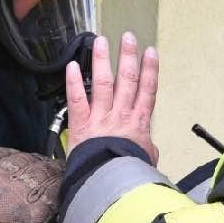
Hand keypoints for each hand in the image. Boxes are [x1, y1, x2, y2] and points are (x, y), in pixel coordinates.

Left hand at [65, 33, 159, 163]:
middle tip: (128, 37)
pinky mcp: (81, 125)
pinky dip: (74, 82)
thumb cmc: (128, 175)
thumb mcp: (146, 161)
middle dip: (128, 56)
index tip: (150, 52)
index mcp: (138, 123)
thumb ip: (146, 148)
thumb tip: (147, 147)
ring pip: (103, 83)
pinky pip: (77, 99)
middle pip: (127, 80)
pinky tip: (73, 66)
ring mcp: (100, 118)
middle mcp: (121, 115)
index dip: (150, 69)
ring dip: (103, 60)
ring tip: (101, 41)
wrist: (110, 184)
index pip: (147, 90)